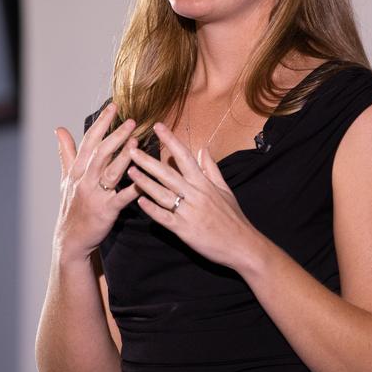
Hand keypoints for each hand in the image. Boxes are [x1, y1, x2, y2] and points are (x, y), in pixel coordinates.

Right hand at [54, 102, 139, 261]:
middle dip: (115, 135)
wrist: (71, 239)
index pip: (89, 141)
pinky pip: (121, 198)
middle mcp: (84, 180)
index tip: (113, 106)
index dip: (101, 123)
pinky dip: (133, 188)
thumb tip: (59, 129)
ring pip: (110, 172)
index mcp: (77, 170)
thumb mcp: (66, 178)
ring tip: (137, 141)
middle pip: (100, 153)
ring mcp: (95, 195)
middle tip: (131, 120)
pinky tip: (144, 179)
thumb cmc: (71, 206)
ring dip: (124, 156)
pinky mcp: (106, 211)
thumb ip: (66, 153)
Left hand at [126, 122, 265, 272]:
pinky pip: (165, 218)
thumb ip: (211, 168)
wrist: (242, 245)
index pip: (184, 156)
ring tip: (130, 171)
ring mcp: (188, 212)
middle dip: (148, 160)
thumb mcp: (225, 189)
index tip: (158, 126)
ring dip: (144, 182)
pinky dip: (152, 209)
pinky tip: (139, 202)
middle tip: (131, 149)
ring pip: (162, 194)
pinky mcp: (184, 230)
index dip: (170, 140)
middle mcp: (195, 194)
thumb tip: (203, 148)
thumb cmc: (233, 217)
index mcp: (203, 183)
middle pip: (167, 173)